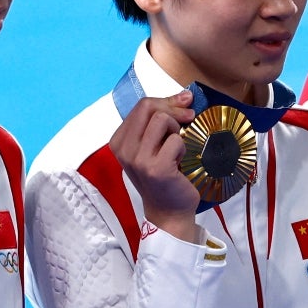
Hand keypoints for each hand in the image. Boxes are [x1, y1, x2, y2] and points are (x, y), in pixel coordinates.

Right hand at [109, 90, 198, 241]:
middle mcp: (123, 149)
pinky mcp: (155, 168)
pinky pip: (176, 140)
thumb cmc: (165, 175)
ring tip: (177, 148)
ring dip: (177, 130)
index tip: (184, 105)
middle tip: (188, 120)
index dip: (167, 101)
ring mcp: (138, 159)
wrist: (169, 212)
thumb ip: (162, 119)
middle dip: (173, 109)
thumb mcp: (154, 144)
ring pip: (162, 119)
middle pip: (149, 106)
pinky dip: (184, 148)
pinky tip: (180, 162)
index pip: (142, 105)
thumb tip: (186, 95)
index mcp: (119, 141)